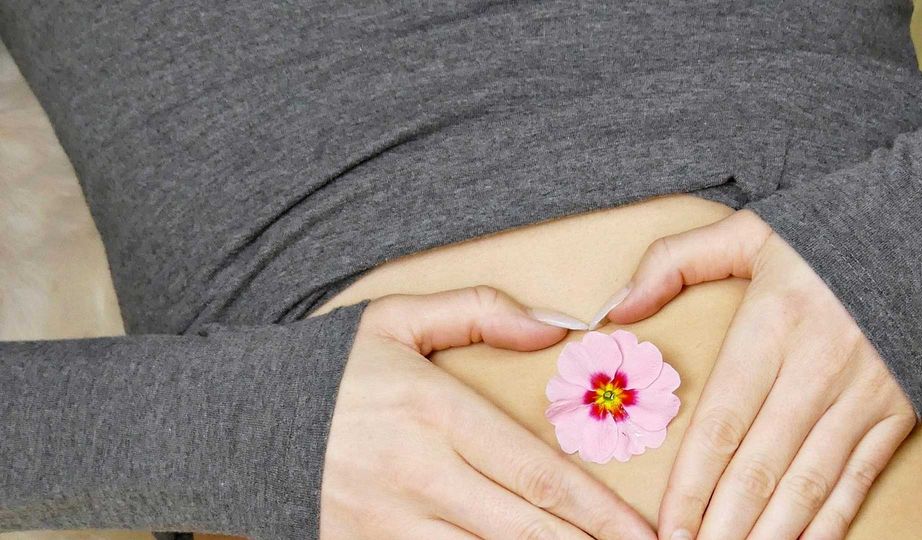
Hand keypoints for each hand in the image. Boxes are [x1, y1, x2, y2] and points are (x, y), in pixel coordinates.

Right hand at [320, 286, 655, 538]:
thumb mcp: (398, 318)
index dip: (599, 512)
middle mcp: (416, 474)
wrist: (242, 419)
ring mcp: (387, 522)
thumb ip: (480, 310)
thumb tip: (556, 329)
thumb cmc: (331, 369)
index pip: (537, 474)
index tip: (642, 533)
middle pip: (523, 530)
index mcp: (434, 412)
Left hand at [604, 210, 915, 538]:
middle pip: (760, 465)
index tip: (667, 524)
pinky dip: (831, 521)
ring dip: (771, 532)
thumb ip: (672, 263)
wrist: (920, 231)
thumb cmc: (821, 238)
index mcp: (771, 328)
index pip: (721, 423)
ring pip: (810, 482)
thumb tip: (617, 309)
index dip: (692, 483)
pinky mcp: (893, 412)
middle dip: (724, 523)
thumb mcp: (744, 233)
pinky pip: (858, 477)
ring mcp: (860, 396)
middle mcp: (815, 369)